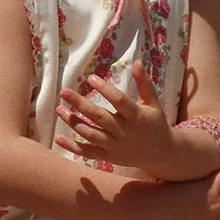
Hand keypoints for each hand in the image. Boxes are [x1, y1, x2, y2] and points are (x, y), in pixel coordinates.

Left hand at [55, 61, 172, 174]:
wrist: (161, 154)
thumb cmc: (156, 123)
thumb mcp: (153, 103)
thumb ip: (144, 83)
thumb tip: (137, 62)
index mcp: (136, 116)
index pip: (119, 101)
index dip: (105, 90)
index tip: (91, 78)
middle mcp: (124, 131)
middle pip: (100, 117)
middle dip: (81, 104)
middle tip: (64, 92)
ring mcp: (115, 146)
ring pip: (91, 134)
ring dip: (73, 123)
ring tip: (59, 109)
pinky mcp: (109, 157)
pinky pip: (88, 152)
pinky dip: (73, 147)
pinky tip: (58, 138)